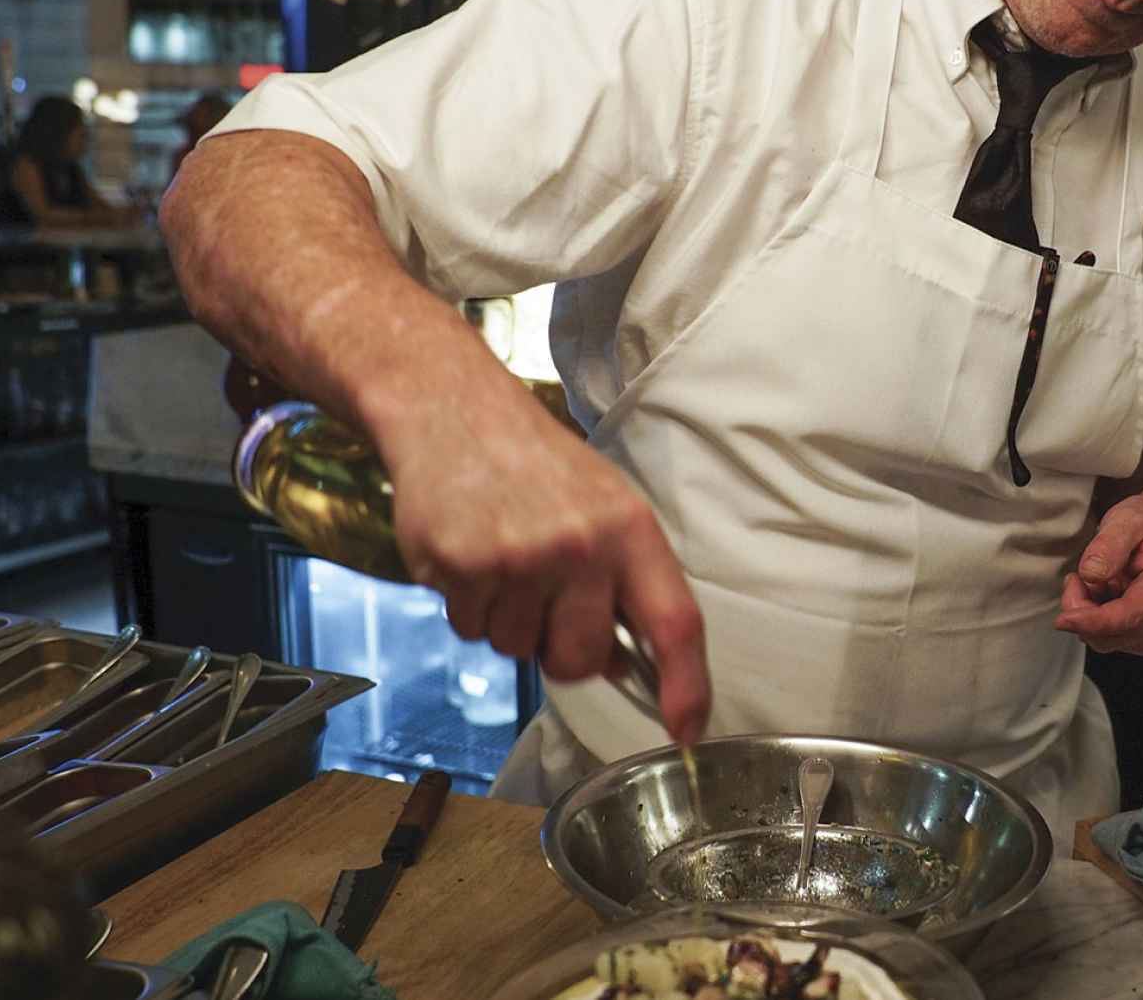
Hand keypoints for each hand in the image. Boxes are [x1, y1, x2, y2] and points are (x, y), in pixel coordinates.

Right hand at [378, 372, 709, 743]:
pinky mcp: (460, 566)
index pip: (675, 623)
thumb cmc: (537, 467)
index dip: (687, 686)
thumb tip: (632, 668)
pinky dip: (468, 607)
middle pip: (583, 660)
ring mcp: (517, 557)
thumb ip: (626, 583)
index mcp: (630, 530)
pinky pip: (470, 631)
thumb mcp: (607, 507)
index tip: (688, 731)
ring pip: (518, 650)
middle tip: (548, 600)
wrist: (455, 411)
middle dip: (564, 650)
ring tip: (505, 559)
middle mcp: (580, 547)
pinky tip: (471, 555)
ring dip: (509, 622)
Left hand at [1053, 492, 1142, 653]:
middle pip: (1118, 634)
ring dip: (1089, 617)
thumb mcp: (1127, 519)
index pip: (1133, 614)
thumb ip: (1108, 545)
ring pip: (1111, 641)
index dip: (1095, 621)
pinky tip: (1101, 595)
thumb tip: (1091, 574)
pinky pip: (1113, 639)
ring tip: (1092, 582)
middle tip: (1075, 578)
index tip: (1064, 618)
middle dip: (1083, 612)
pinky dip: (1096, 622)